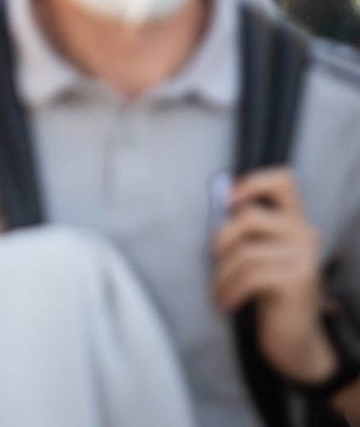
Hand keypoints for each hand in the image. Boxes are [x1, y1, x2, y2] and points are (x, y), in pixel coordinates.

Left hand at [212, 169, 335, 383]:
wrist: (295, 340)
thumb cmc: (268, 293)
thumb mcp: (257, 256)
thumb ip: (245, 229)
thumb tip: (218, 200)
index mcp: (295, 221)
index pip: (283, 180)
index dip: (252, 183)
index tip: (227, 203)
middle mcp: (306, 233)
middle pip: (250, 216)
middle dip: (222, 239)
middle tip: (215, 262)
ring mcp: (305, 257)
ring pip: (244, 252)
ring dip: (221, 275)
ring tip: (219, 292)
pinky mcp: (299, 281)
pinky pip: (248, 276)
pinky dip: (228, 291)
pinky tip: (226, 304)